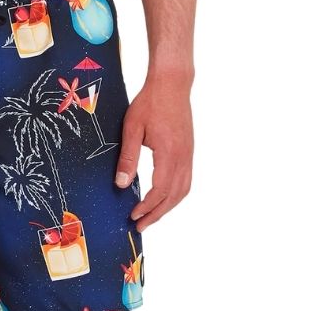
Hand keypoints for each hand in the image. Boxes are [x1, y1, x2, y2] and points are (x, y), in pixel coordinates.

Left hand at [114, 73, 193, 230]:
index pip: (160, 190)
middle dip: (157, 214)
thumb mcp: (132, 129)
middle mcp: (183, 157)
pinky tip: (163, 199)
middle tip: (140, 226)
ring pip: (183, 190)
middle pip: (173, 196)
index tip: (133, 216)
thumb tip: (121, 185)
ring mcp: (189, 155)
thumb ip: (128, 158)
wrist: (172, 84)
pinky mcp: (189, 151)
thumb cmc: (150, 103)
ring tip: (151, 217)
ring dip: (167, 207)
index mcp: (169, 153)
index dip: (147, 207)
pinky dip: (174, 195)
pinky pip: (186, 180)